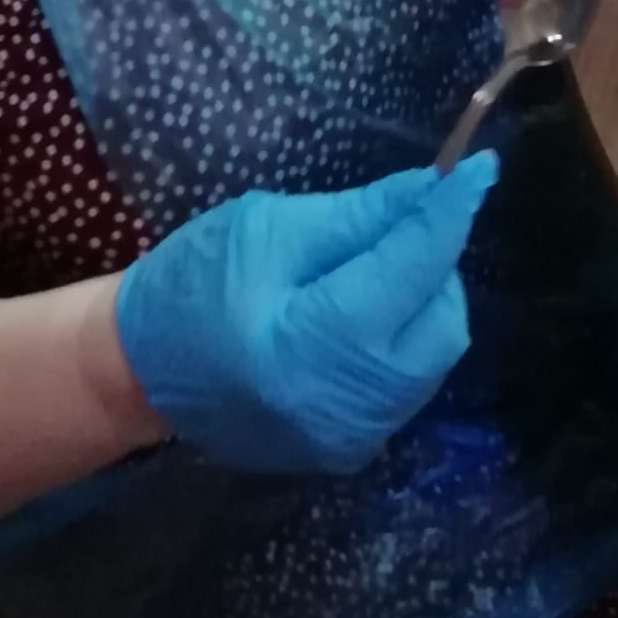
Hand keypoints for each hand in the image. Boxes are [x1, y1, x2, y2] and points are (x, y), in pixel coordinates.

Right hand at [114, 157, 496, 472]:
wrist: (137, 371)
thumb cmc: (191, 285)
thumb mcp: (266, 230)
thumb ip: (355, 217)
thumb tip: (430, 191)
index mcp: (317, 344)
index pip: (411, 270)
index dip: (448, 215)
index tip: (480, 169)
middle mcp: (348, 407)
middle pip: (441, 322)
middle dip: (433, 264)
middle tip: (398, 225)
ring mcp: (352, 437)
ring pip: (432, 356)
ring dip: (422, 301)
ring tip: (372, 267)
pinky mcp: (348, 448)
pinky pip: (405, 383)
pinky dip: (401, 337)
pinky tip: (361, 311)